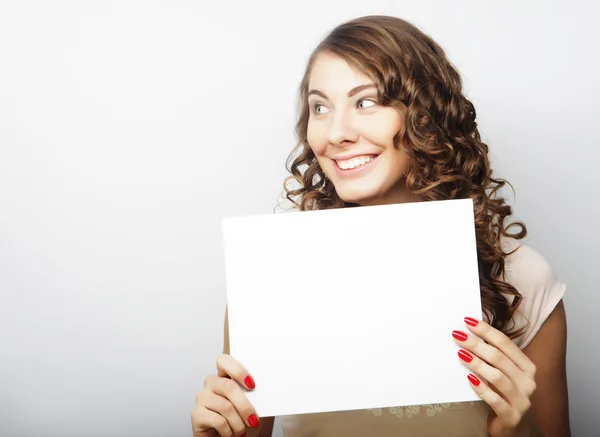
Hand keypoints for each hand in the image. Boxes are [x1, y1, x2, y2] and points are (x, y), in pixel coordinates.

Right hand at [191, 354, 259, 436]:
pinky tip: (230, 434)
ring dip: (238, 423)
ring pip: (225, 406)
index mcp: (224, 376)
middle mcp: (211, 383)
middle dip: (245, 406)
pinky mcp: (197, 414)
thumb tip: (268, 387)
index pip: (224, 360)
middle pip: (228, 387)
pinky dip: (229, 431)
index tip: (252, 385)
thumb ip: (256, 393)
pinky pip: (218, 420)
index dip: (238, 370)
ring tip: (242, 431)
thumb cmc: (241, 421)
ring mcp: (202, 397)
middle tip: (254, 421)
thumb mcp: (253, 405)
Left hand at [452, 317, 538, 436]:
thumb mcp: (503, 373)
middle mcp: (528, 382)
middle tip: (458, 335)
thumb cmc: (504, 394)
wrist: (513, 427)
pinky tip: (469, 379)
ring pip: (497, 377)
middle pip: (499, 358)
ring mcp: (521, 401)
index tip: (468, 321)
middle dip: (477, 344)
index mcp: (527, 367)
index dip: (486, 331)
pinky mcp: (512, 417)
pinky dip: (482, 388)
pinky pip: (495, 400)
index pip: (506, 344)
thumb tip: (469, 333)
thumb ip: (494, 357)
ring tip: (461, 354)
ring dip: (477, 364)